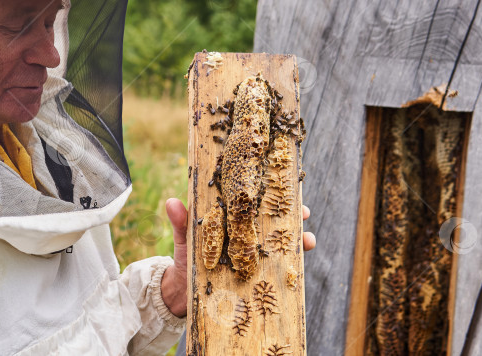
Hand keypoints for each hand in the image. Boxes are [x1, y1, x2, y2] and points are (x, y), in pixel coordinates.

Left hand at [159, 200, 315, 318]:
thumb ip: (180, 222)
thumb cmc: (184, 258)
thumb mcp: (183, 238)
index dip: (269, 195)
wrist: (181, 293)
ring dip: (297, 241)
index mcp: (231, 222)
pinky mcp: (255, 275)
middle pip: (273, 222)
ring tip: (308, 240)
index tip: (282, 188)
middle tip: (303, 212)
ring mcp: (252, 256)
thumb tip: (172, 202)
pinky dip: (289, 267)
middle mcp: (246, 236)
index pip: (253, 205)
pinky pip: (276, 270)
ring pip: (280, 244)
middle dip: (291, 216)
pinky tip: (298, 267)